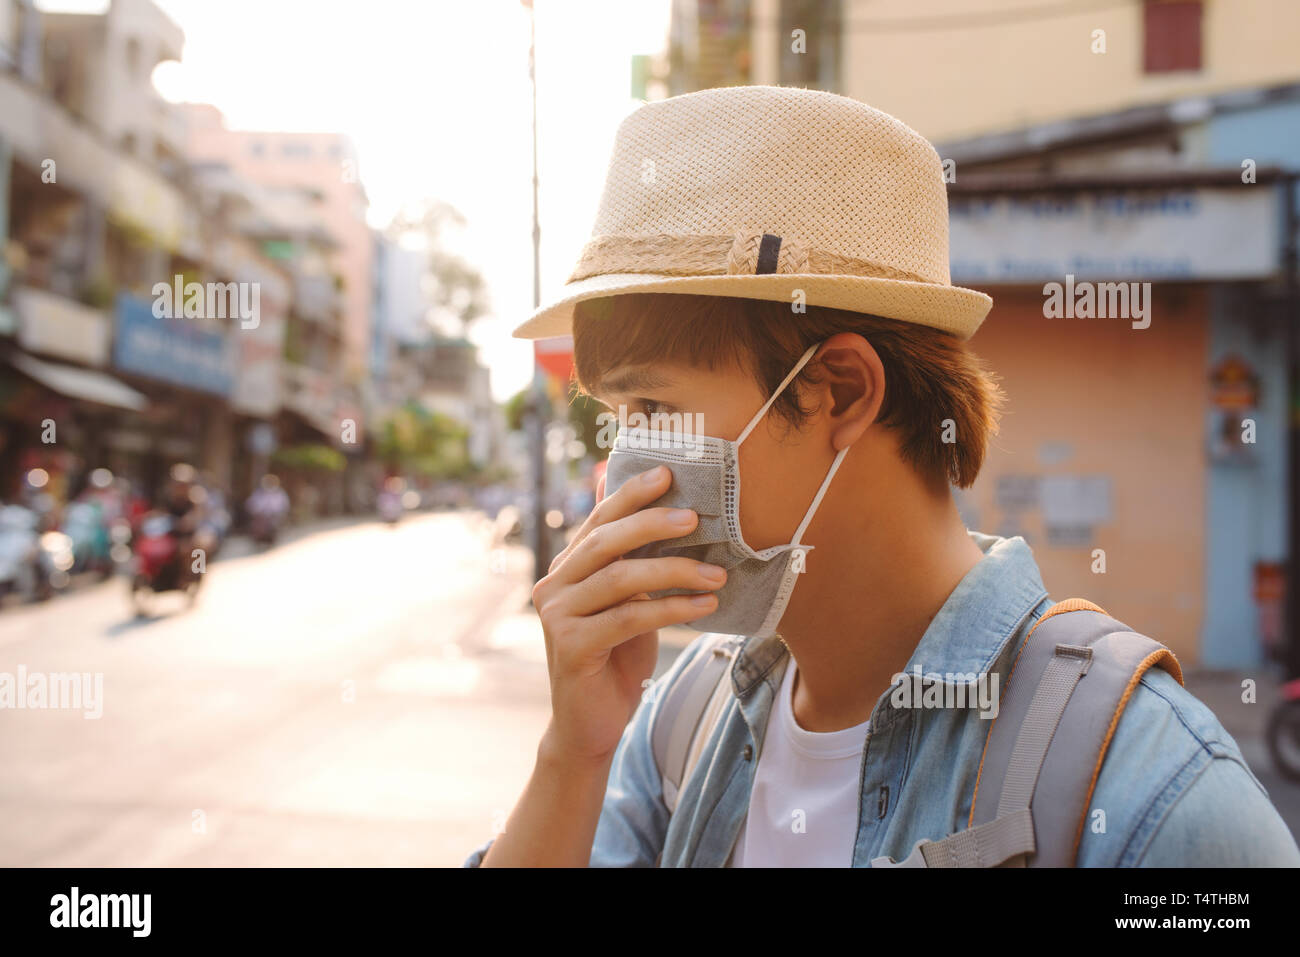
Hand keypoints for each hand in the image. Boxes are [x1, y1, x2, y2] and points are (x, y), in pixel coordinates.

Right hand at [532, 464, 725, 765]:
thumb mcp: (627, 603)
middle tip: (695, 518)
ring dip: (674, 572)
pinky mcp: (571, 646)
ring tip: (716, 574)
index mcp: (566, 567)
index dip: (631, 494)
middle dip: (653, 525)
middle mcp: (552, 585)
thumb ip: (632, 563)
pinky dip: (671, 609)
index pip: (599, 520)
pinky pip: (629, 618)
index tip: (667, 472)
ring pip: (621, 579)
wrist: (592, 725)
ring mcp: (557, 616)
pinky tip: (704, 608)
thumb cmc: (616, 657)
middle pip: (605, 542)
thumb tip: (662, 514)